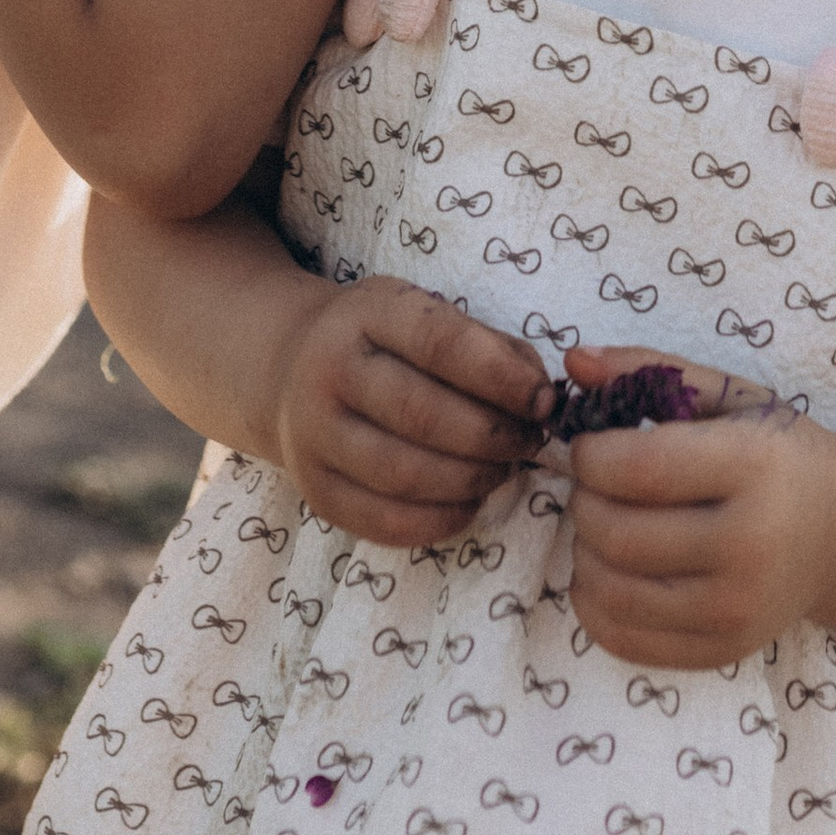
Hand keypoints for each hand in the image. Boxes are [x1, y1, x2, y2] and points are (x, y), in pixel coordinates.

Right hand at [273, 274, 550, 548]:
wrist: (291, 372)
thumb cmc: (385, 342)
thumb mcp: (429, 315)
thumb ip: (492, 348)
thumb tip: (543, 397)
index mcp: (367, 313)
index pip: (440, 343)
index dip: (500, 376)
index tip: (544, 400)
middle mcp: (329, 371)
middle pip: (422, 414)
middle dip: (492, 435)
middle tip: (528, 441)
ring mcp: (313, 436)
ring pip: (404, 473)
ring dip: (472, 478)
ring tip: (502, 469)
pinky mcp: (315, 492)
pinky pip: (386, 521)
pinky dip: (441, 519)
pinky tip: (468, 501)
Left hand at [562, 348, 835, 668]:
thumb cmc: (780, 455)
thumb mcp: (731, 397)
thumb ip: (650, 369)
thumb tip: (573, 359)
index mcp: (755, 468)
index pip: (639, 468)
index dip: (591, 454)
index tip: (590, 445)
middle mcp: (751, 546)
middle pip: (618, 533)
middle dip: (583, 502)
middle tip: (593, 485)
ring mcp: (737, 609)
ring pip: (611, 591)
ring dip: (583, 551)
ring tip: (602, 522)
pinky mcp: (722, 649)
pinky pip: (623, 638)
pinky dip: (593, 603)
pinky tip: (607, 570)